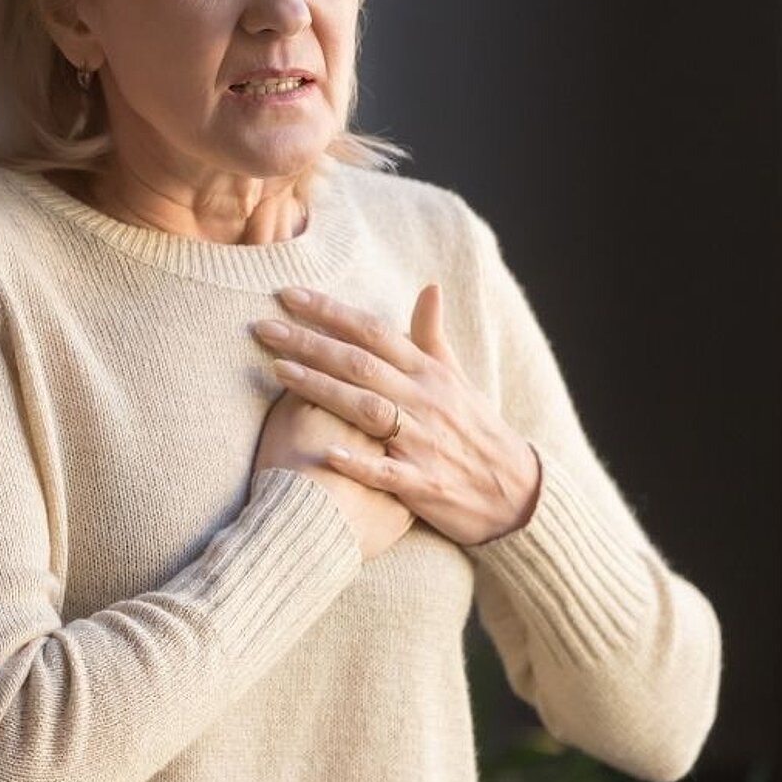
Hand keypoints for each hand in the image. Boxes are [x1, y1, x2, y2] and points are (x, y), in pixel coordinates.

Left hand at [252, 284, 542, 544]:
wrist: (517, 494)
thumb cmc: (476, 431)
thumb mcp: (458, 380)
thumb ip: (432, 337)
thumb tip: (428, 286)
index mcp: (430, 373)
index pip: (375, 332)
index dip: (331, 311)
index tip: (287, 294)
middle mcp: (426, 401)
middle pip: (361, 364)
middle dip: (310, 343)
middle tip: (263, 327)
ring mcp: (425, 442)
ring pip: (368, 409)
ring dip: (323, 388)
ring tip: (278, 370)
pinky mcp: (424, 484)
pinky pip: (387, 471)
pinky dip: (358, 462)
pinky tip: (325, 453)